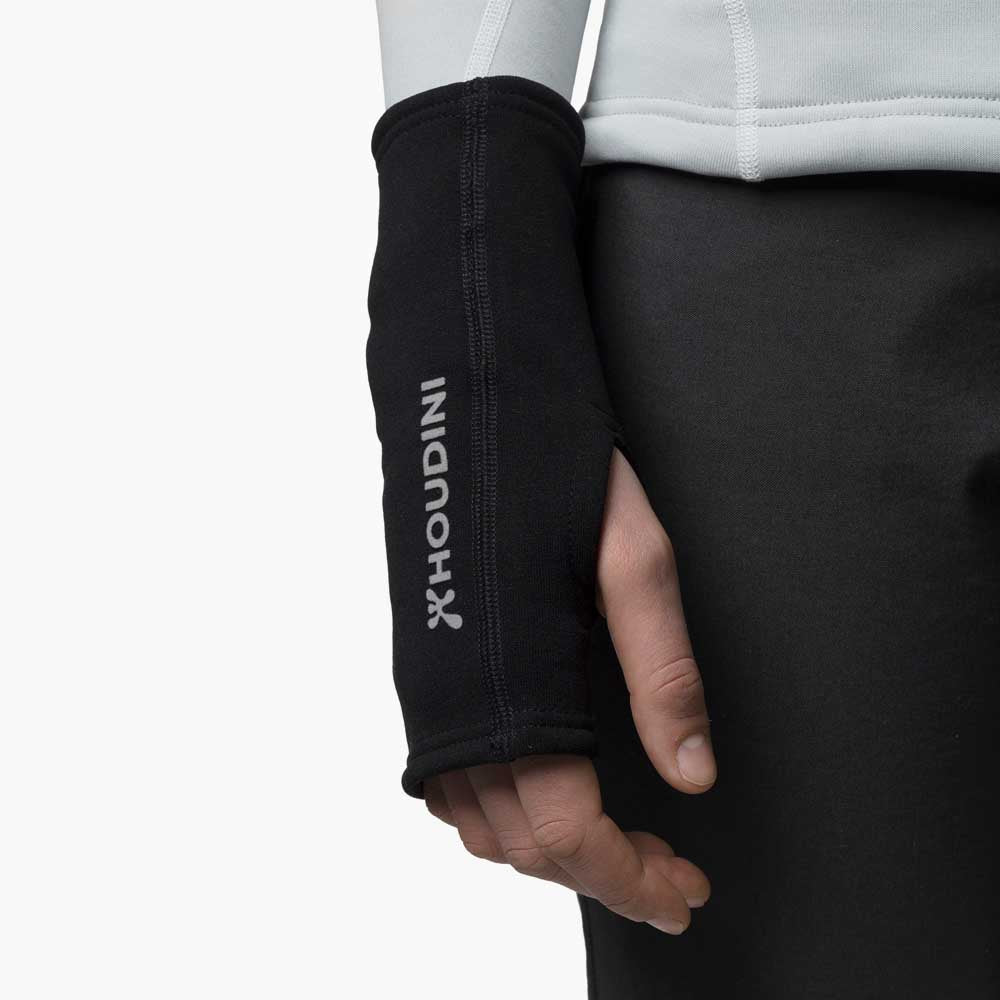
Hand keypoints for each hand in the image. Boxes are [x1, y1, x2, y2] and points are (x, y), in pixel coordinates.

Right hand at [424, 449, 715, 934]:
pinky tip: (543, 789)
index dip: (630, 877)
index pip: (567, 831)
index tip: (684, 889)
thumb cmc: (553, 466)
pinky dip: (498, 813)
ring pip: (478, 823)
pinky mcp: (423, 665)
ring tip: (616, 840)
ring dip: (550, 851)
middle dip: (600, 877)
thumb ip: (662, 674)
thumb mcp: (634, 559)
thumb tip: (694, 776)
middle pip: (521, 844)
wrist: (466, 395)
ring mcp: (429, 687)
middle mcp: (455, 702)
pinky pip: (447, 780)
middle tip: (669, 875)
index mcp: (513, 684)